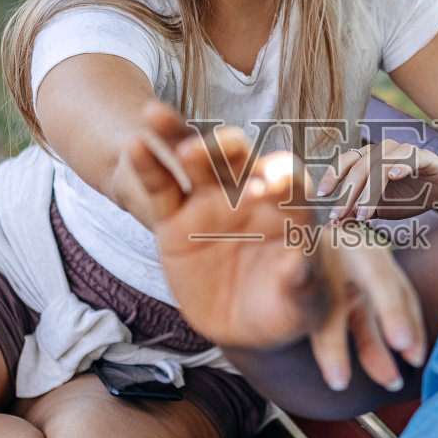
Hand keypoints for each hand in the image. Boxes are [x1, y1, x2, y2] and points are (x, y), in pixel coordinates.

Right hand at [125, 103, 426, 391]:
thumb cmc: (288, 305)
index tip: (270, 187)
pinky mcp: (175, 220)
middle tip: (216, 149)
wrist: (250, 323)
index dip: (280, 177)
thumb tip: (297, 266)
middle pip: (237, 158)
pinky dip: (148, 166)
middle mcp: (248, 193)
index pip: (288, 179)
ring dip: (177, 135)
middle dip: (226, 148)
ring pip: (194, 160)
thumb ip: (302, 283)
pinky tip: (134, 146)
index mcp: (289, 206)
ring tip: (154, 113)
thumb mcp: (303, 302)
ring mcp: (209, 202)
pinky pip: (161, 188)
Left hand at [315, 139, 437, 221]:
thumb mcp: (381, 209)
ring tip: (365, 214)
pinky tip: (395, 176)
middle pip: (359, 167)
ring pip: (381, 166)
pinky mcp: (424, 157)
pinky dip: (401, 166)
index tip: (321, 195)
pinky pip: (410, 158)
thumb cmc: (410, 196)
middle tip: (340, 215)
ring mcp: (403, 151)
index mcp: (369, 159)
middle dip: (348, 194)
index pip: (345, 163)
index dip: (332, 176)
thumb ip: (359, 212)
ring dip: (370, 191)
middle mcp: (382, 150)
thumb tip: (334, 225)